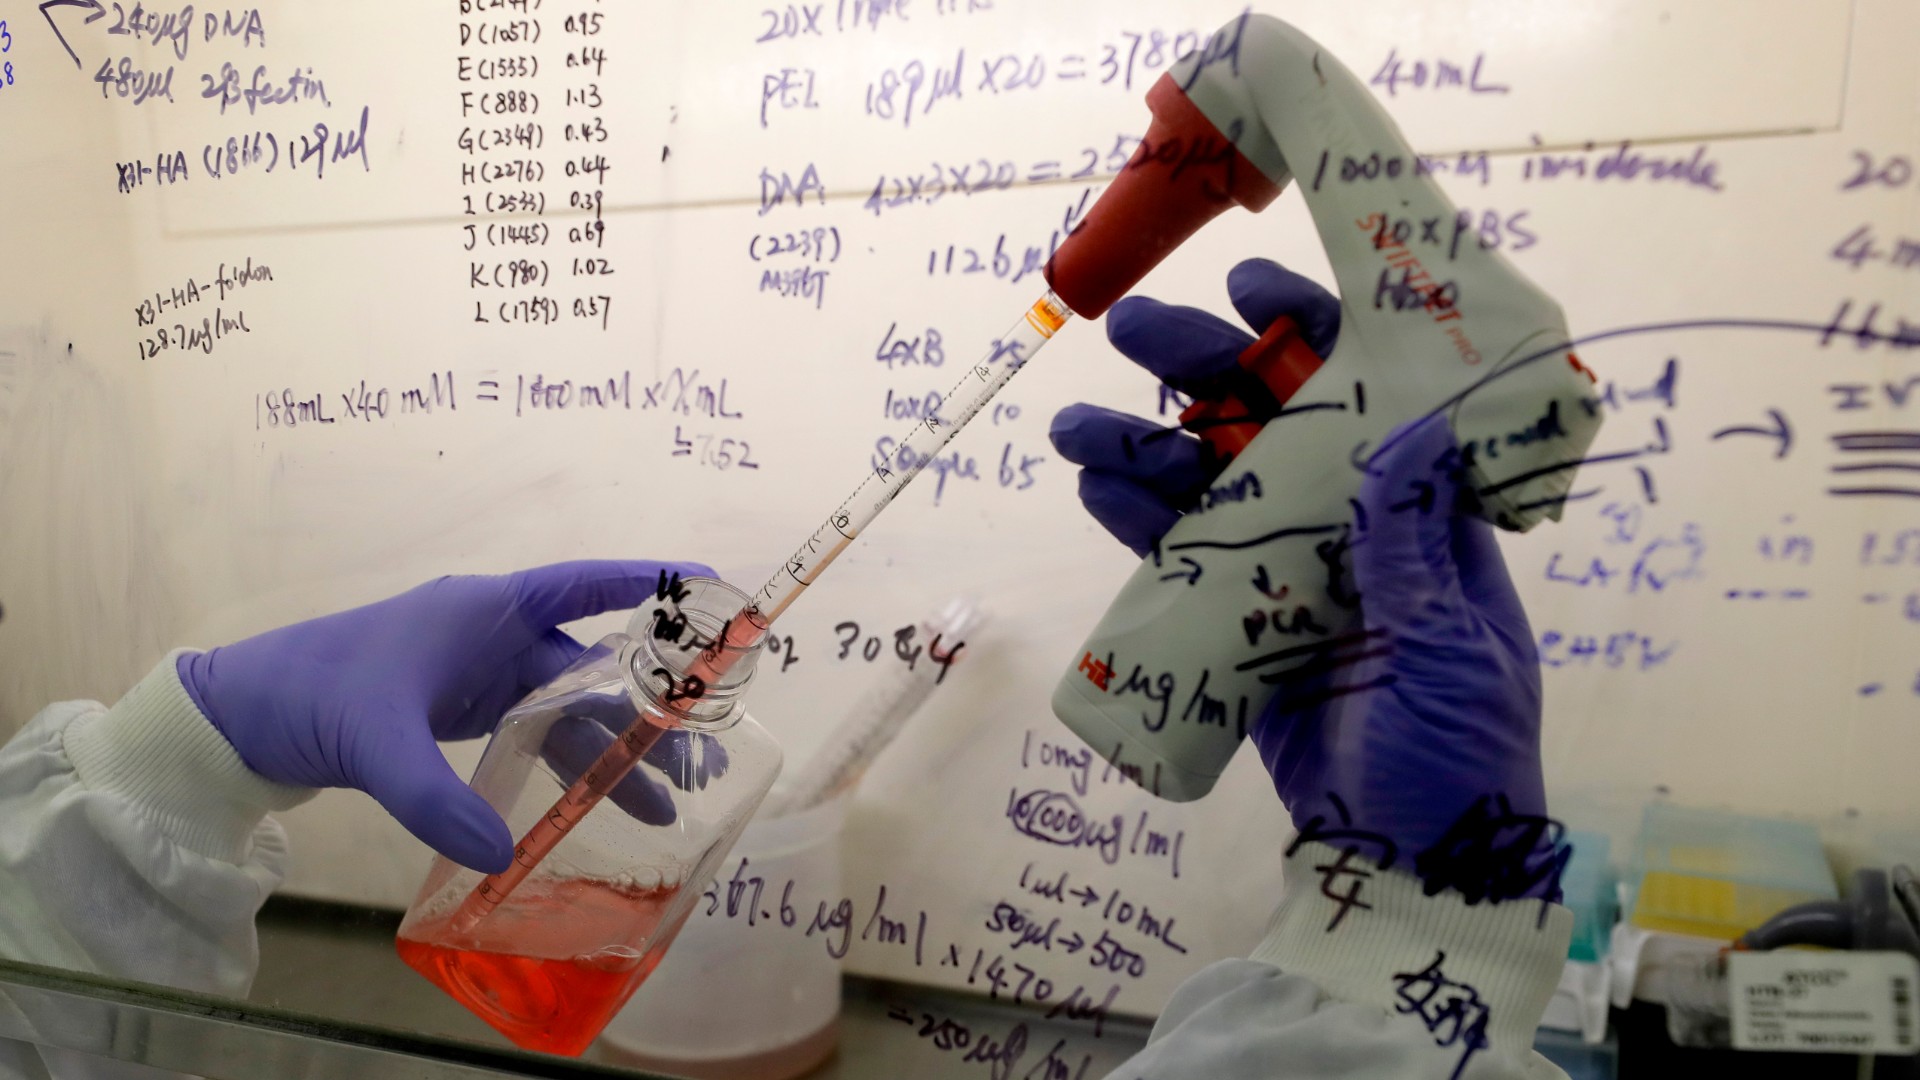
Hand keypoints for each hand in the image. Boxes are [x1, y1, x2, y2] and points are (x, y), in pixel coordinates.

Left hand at [178, 559, 713, 872]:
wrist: (241, 716)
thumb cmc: (312, 694)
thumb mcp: (375, 743)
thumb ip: (435, 798)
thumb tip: (499, 855)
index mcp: (483, 610)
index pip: (582, 585)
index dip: (646, 583)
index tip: (712, 589)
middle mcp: (492, 634)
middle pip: (590, 666)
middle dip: (646, 709)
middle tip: (698, 758)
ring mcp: (479, 675)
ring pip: (570, 710)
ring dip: (614, 751)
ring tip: (667, 805)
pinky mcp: (462, 712)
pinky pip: (537, 735)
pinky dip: (571, 766)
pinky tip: (600, 805)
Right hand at [1051, 259, 1551, 891]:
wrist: (1410, 874)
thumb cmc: (1458, 761)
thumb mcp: (1450, 653)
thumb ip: (1413, 551)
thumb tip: (1406, 426)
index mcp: (1428, 525)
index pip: (1378, 399)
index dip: (1320, 334)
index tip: (1257, 286)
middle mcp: (1358, 535)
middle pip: (1279, 428)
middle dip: (1208, 373)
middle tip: (1134, 328)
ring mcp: (1295, 581)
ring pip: (1216, 491)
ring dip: (1149, 449)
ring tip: (1076, 425)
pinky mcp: (1244, 634)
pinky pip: (1186, 565)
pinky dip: (1140, 526)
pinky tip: (1096, 487)